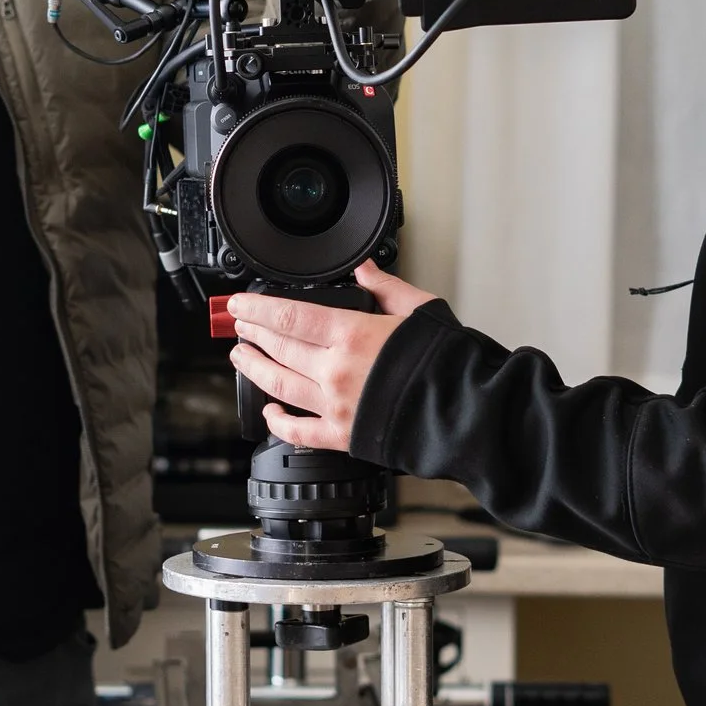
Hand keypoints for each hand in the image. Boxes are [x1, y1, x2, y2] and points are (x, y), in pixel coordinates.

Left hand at [224, 260, 437, 451]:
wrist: (465, 412)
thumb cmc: (448, 363)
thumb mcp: (420, 310)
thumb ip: (386, 287)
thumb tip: (365, 269)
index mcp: (353, 334)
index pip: (289, 316)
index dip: (257, 309)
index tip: (241, 304)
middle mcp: (336, 370)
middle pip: (279, 347)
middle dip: (253, 333)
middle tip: (240, 324)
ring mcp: (336, 405)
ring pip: (278, 385)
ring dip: (254, 368)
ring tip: (241, 356)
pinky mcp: (343, 436)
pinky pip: (299, 431)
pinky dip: (277, 421)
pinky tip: (269, 410)